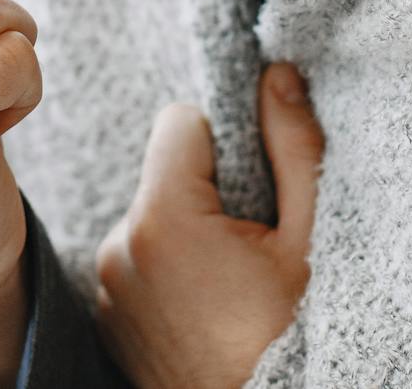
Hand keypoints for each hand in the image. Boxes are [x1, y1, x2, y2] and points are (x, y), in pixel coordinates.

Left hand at [93, 64, 323, 388]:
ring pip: (151, 213)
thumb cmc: (285, 336)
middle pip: (166, 170)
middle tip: (246, 241)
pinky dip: (166, 265)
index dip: (223, 140)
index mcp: (165, 218)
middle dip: (206, 189)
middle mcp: (121, 244)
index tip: (251, 182)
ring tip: (226, 279)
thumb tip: (277, 75)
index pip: (181, 121)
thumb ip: (293, 149)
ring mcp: (108, 280)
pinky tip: (201, 300)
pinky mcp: (105, 306)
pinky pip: (136, 255)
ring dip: (185, 229)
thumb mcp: (306, 240)